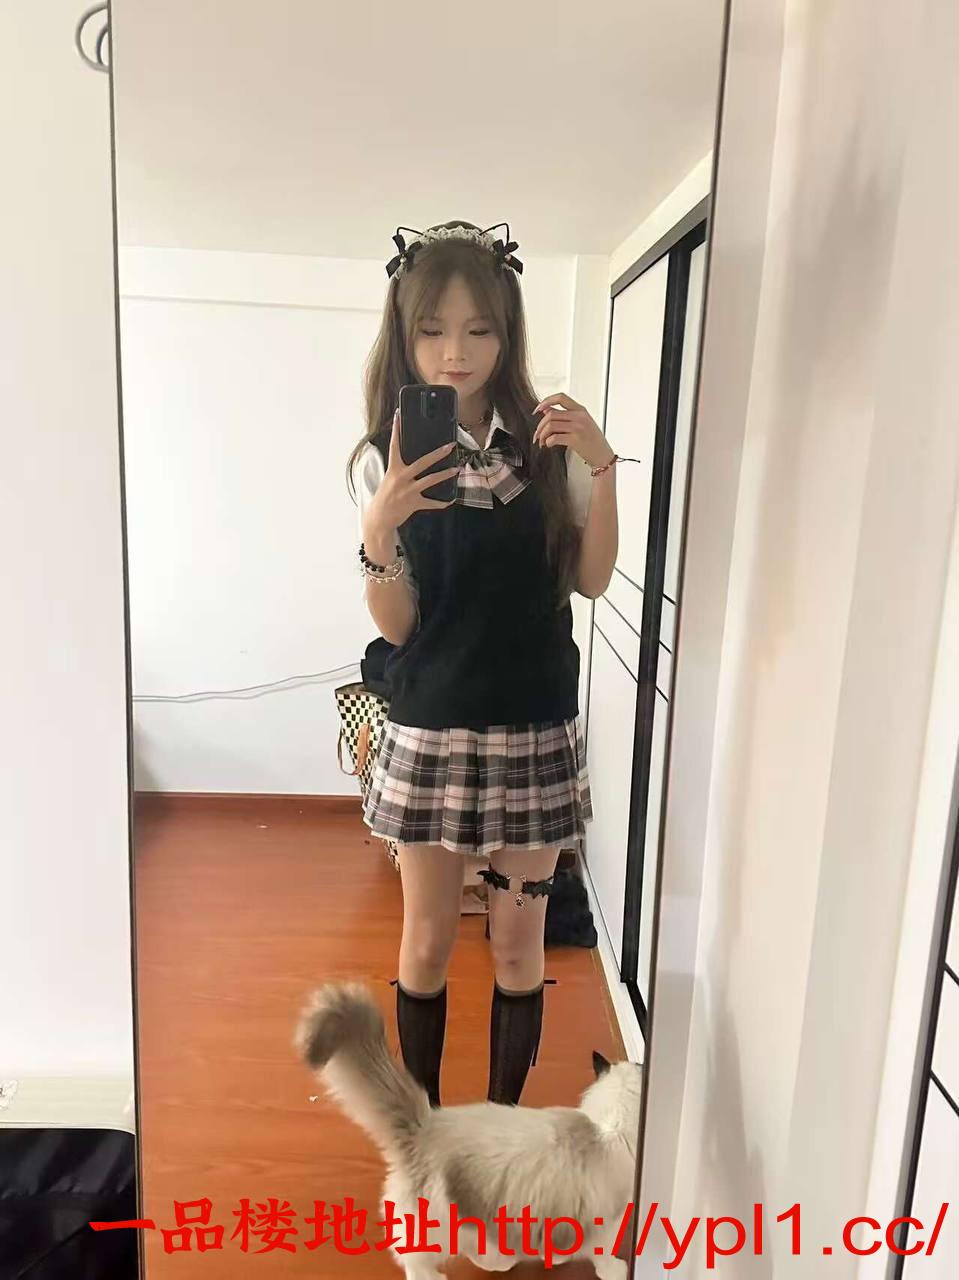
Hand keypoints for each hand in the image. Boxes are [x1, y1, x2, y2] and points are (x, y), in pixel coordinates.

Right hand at [363, 409, 458, 549]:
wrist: (379, 519)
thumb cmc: (384, 497)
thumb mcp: (389, 479)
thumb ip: (400, 470)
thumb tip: (414, 462)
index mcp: (393, 469)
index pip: (394, 446)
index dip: (396, 430)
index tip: (398, 416)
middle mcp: (401, 478)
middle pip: (422, 462)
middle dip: (438, 453)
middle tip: (451, 446)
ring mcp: (409, 491)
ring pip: (431, 480)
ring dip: (445, 474)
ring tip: (457, 469)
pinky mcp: (414, 503)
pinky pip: (431, 503)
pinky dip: (441, 502)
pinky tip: (450, 500)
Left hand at [532, 393, 615, 469]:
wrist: (603, 455)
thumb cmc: (593, 441)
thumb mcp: (581, 423)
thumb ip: (565, 415)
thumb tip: (546, 410)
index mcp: (580, 410)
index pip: (560, 397)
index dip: (546, 401)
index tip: (537, 409)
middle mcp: (579, 416)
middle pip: (551, 414)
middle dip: (540, 426)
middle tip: (537, 434)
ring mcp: (578, 428)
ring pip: (550, 425)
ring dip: (542, 435)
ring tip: (542, 441)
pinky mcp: (576, 440)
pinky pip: (554, 438)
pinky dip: (547, 442)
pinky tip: (549, 445)